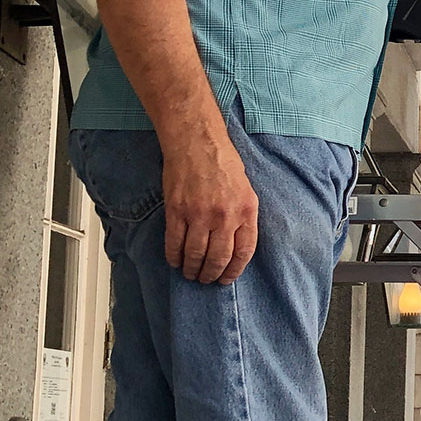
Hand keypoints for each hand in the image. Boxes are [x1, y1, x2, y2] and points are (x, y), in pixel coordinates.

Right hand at [162, 130, 259, 283]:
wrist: (196, 141)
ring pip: (195, 255)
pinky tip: (175, 261)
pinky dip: (174, 257)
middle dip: (211, 275)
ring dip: (192, 269)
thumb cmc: (222, 162)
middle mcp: (225, 216)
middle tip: (206, 279)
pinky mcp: (177, 211)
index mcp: (246, 211)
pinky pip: (174, 243)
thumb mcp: (246, 189)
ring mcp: (199, 215)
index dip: (233, 271)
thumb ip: (243, 216)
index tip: (226, 279)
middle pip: (218, 258)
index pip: (243, 252)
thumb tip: (236, 244)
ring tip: (190, 273)